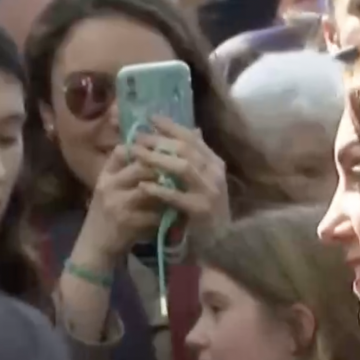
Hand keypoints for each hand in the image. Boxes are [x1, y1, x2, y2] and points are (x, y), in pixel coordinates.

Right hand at [80, 136, 171, 259]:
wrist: (96, 244)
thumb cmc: (108, 214)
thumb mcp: (112, 189)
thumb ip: (128, 171)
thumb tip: (156, 151)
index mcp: (106, 174)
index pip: (123, 151)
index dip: (146, 147)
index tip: (167, 149)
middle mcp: (109, 185)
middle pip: (141, 167)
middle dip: (165, 168)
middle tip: (184, 171)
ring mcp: (117, 203)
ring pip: (150, 189)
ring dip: (168, 190)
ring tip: (183, 191)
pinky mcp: (127, 222)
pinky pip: (154, 214)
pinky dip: (168, 213)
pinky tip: (177, 213)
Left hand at [143, 116, 230, 232]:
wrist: (223, 242)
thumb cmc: (209, 209)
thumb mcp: (207, 180)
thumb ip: (199, 157)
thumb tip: (193, 130)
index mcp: (215, 163)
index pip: (192, 138)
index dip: (171, 126)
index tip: (150, 118)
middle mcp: (215, 174)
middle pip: (185, 149)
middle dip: (159, 140)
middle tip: (137, 137)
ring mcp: (210, 192)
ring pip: (182, 167)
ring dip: (157, 159)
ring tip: (136, 154)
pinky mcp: (201, 210)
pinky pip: (177, 196)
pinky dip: (159, 189)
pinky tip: (143, 186)